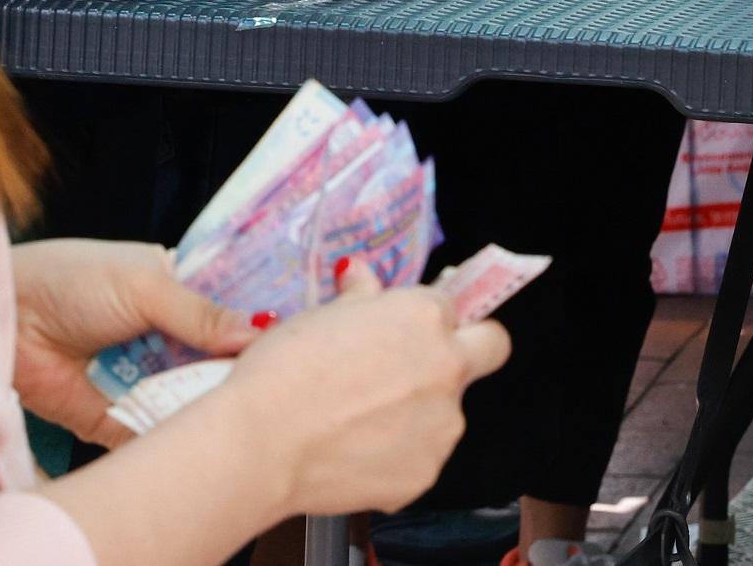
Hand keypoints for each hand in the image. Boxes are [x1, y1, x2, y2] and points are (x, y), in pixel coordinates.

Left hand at [10, 239, 260, 445]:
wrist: (6, 321)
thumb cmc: (67, 281)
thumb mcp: (142, 285)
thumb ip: (200, 314)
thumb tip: (259, 332)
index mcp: (175, 291)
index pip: (229, 311)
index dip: (259, 327)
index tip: (297, 341)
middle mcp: (166, 338)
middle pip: (218, 362)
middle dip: (242, 374)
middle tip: (285, 388)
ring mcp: (147, 380)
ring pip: (194, 401)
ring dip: (212, 408)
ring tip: (255, 418)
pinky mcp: (122, 420)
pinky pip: (159, 433)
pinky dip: (177, 437)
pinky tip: (206, 441)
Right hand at [205, 266, 510, 519]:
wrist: (261, 444)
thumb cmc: (283, 373)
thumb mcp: (317, 316)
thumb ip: (359, 297)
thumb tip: (362, 278)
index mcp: (422, 317)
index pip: (449, 306)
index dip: (424, 318)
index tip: (405, 330)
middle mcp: (446, 367)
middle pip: (491, 348)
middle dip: (470, 348)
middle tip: (425, 362)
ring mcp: (442, 427)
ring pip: (449, 409)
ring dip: (420, 410)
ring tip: (359, 418)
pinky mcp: (426, 475)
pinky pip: (420, 456)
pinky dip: (395, 454)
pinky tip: (352, 451)